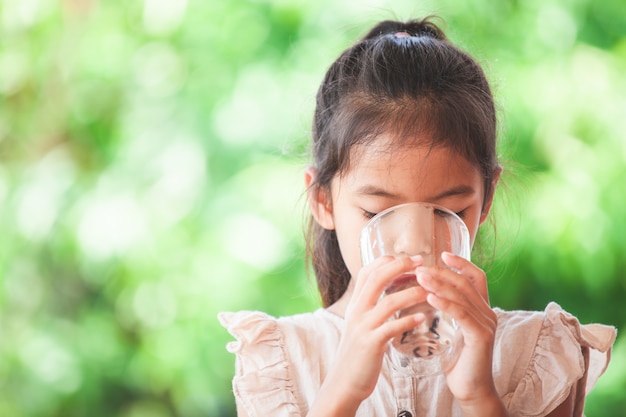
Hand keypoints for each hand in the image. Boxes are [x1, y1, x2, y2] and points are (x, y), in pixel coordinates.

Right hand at [311, 256, 426, 414]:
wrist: (344, 383)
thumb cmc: (358, 354)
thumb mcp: (359, 325)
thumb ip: (371, 309)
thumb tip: (390, 293)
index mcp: (355, 305)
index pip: (367, 272)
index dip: (387, 261)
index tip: (408, 258)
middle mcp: (356, 311)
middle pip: (377, 279)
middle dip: (400, 267)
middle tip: (421, 262)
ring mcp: (363, 327)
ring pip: (387, 302)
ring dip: (411, 293)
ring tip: (429, 290)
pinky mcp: (370, 344)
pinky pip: (391, 328)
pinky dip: (407, 321)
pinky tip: (421, 318)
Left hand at [416, 252, 502, 411]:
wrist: (470, 389)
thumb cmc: (457, 360)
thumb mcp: (451, 329)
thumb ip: (446, 311)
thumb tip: (423, 292)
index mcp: (482, 308)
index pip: (475, 277)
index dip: (461, 264)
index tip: (442, 254)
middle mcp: (488, 312)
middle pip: (465, 283)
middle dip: (442, 273)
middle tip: (419, 268)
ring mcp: (486, 324)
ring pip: (462, 296)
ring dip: (439, 284)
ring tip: (420, 278)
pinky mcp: (480, 336)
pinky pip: (462, 314)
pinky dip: (445, 303)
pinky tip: (429, 298)